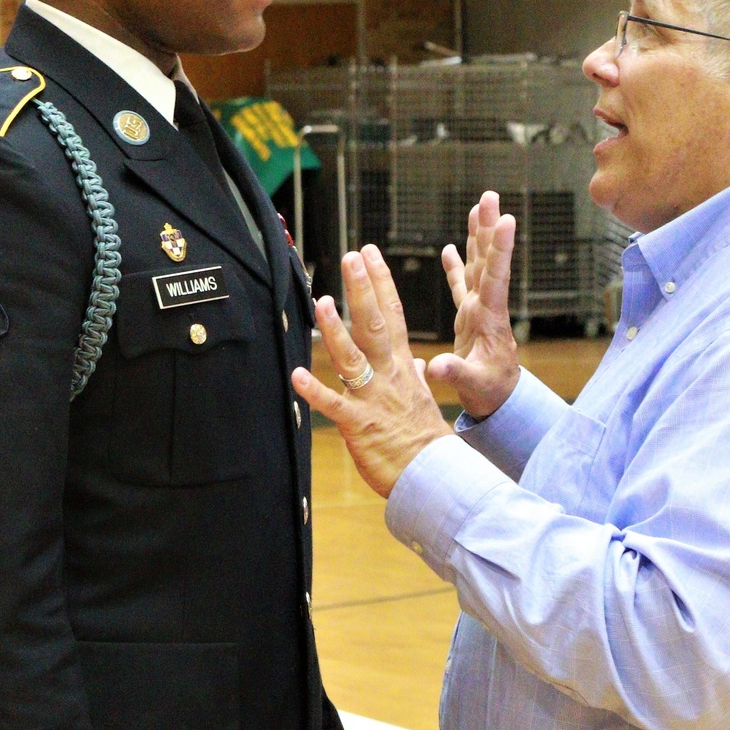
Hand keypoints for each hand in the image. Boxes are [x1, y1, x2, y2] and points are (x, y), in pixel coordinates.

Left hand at [291, 245, 451, 498]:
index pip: (393, 314)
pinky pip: (334, 404)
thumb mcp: (425, 400)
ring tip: (323, 301)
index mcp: (402, 366)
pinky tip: (295, 375)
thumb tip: (420, 364)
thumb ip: (417, 377)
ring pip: (353, 357)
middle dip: (363, 290)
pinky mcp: (359, 424)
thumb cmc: (426, 440)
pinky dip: (314, 390)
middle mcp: (388, 375)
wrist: (433, 475)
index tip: (370, 254)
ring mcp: (373, 397)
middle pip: (375, 324)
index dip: (380, 282)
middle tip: (352, 257)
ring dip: (336, 330)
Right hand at [427, 191, 519, 419]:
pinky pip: (461, 284)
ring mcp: (478, 309)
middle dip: (488, 229)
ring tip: (479, 207)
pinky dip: (456, 265)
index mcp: (490, 319)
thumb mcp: (473, 385)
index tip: (508, 220)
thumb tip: (439, 365)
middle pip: (487, 261)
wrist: (498, 401)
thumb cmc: (489, 393)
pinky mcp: (469, 317)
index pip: (496, 277)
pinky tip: (449, 246)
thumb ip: (456, 372)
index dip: (501, 249)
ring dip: (478, 237)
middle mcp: (486, 307)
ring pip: (477, 265)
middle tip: (490, 197)